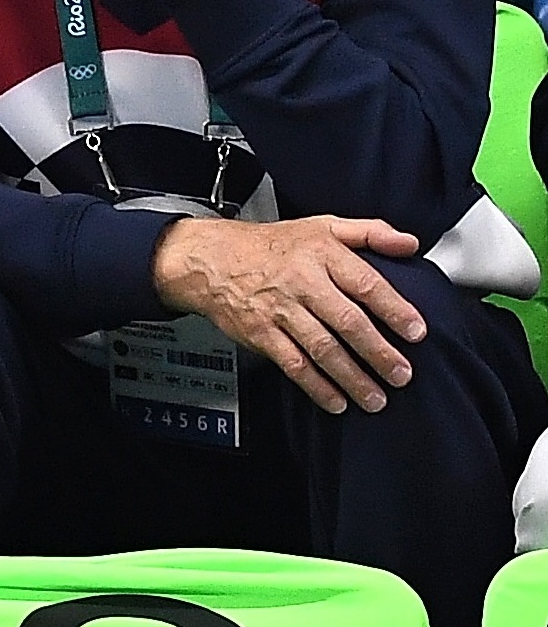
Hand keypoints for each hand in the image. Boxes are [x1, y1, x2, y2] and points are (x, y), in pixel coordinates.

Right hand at [151, 214, 427, 413]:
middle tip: (401, 374)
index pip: (365, 283)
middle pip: (347, 322)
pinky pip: (293, 364)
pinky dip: (316, 386)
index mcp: (321, 254)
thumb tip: (409, 244)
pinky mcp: (261, 333)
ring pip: (322, 348)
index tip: (416, 332)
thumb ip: (369, 232)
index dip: (394, 309)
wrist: (210, 259)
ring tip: (376, 398)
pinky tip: (335, 400)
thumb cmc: (270, 245)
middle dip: (378, 353)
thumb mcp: (321, 226)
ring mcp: (280, 310)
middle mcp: (301, 282)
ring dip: (352, 377)